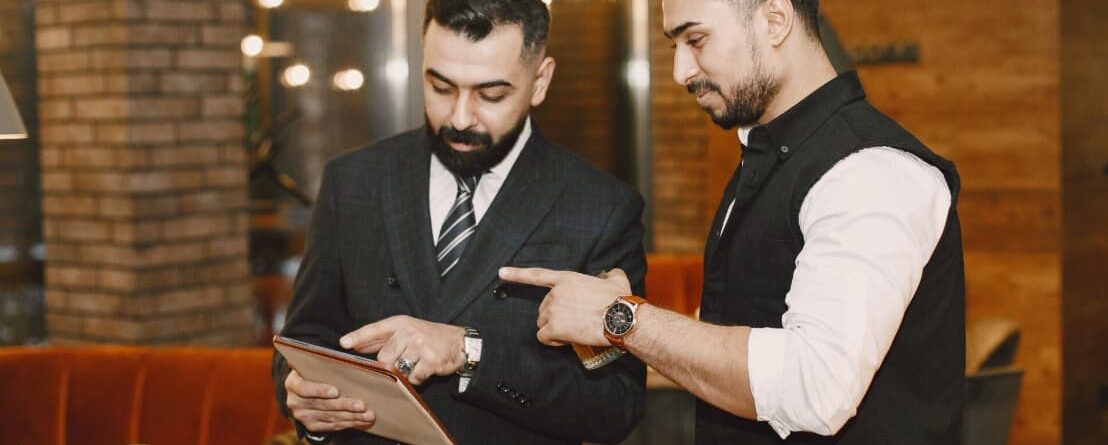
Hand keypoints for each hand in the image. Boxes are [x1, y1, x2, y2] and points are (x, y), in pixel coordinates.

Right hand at [284, 369, 374, 432]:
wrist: (307, 390)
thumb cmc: (317, 372)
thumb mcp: (316, 364)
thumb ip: (326, 361)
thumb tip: (348, 353)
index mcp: (293, 383)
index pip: (304, 388)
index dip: (320, 390)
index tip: (336, 391)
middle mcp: (294, 401)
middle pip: (322, 404)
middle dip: (344, 405)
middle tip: (362, 405)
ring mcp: (303, 415)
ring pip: (330, 417)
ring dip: (351, 416)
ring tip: (368, 414)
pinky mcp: (312, 426)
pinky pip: (333, 426)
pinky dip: (349, 423)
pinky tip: (362, 420)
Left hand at [340, 315, 466, 384]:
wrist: (460, 342)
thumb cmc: (430, 337)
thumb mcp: (407, 330)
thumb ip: (383, 338)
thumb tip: (357, 345)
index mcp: (401, 323)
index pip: (375, 329)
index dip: (358, 336)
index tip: (344, 343)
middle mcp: (409, 332)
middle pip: (384, 358)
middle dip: (390, 365)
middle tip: (405, 360)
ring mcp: (420, 346)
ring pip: (397, 369)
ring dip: (405, 373)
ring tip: (417, 364)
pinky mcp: (430, 360)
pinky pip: (414, 378)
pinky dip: (418, 378)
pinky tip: (426, 369)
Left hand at [498, 267, 630, 346]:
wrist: (621, 318)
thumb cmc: (621, 300)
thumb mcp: (616, 279)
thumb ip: (608, 274)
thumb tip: (609, 274)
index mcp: (567, 279)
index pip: (537, 275)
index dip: (517, 274)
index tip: (501, 272)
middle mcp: (556, 293)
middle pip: (543, 308)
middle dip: (555, 317)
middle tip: (574, 322)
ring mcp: (554, 310)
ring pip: (543, 324)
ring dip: (555, 330)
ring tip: (574, 331)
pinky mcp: (555, 327)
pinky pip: (544, 338)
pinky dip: (553, 342)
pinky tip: (566, 341)